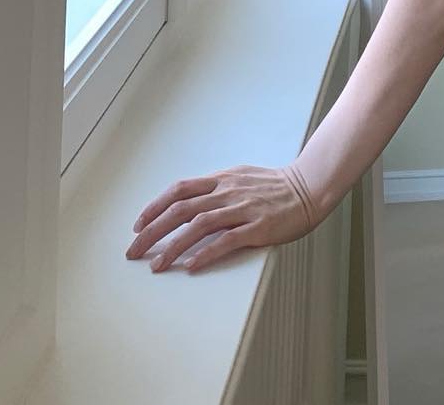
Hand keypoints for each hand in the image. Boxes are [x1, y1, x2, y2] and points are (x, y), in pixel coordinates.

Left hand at [126, 162, 319, 274]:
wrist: (308, 187)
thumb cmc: (274, 186)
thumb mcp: (240, 177)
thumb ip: (216, 188)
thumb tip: (188, 201)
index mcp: (222, 179)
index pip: (179, 189)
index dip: (155, 206)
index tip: (138, 225)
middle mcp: (228, 191)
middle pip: (181, 208)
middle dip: (153, 230)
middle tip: (134, 251)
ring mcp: (243, 208)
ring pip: (199, 225)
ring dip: (173, 246)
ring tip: (156, 265)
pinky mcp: (258, 227)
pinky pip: (227, 240)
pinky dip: (206, 253)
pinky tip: (191, 266)